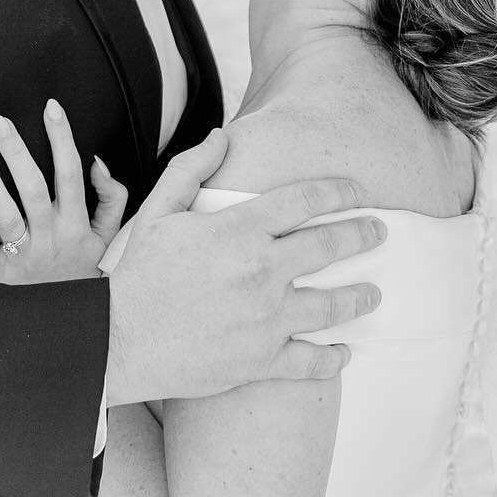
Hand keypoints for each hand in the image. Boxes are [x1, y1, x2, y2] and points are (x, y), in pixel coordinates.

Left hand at [0, 103, 127, 283]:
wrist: (70, 328)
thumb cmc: (85, 272)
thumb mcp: (109, 238)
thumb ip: (112, 198)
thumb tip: (97, 162)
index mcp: (76, 225)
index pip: (71, 174)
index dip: (62, 139)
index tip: (51, 108)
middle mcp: (50, 239)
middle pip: (33, 189)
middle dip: (17, 153)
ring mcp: (24, 260)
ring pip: (5, 217)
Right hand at [103, 128, 386, 406]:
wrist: (119, 339)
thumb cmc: (139, 273)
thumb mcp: (158, 210)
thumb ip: (192, 168)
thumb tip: (222, 135)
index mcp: (240, 229)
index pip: (305, 199)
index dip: (338, 190)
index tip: (357, 190)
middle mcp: (262, 270)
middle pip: (330, 245)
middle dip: (362, 235)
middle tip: (378, 232)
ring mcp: (266, 318)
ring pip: (332, 305)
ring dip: (360, 298)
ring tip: (374, 294)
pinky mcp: (260, 361)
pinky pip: (309, 361)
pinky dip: (332, 358)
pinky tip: (344, 353)